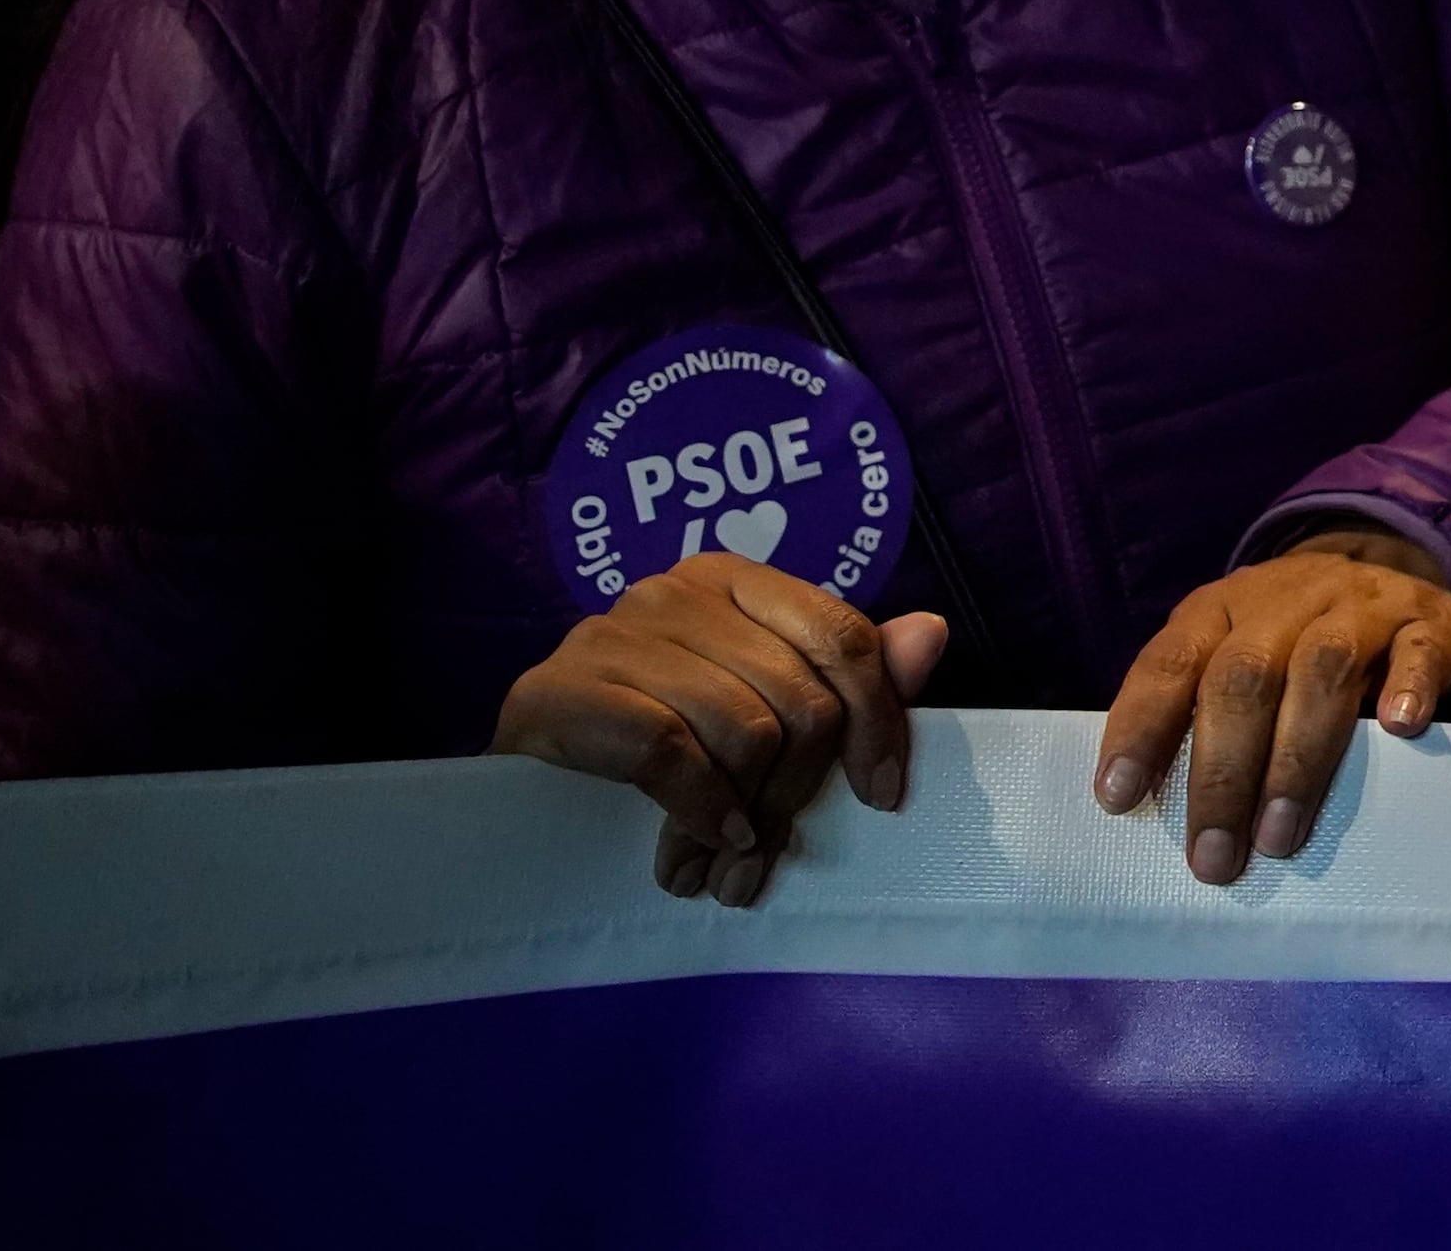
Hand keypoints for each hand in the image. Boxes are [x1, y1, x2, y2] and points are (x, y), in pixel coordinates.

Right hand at [489, 550, 950, 906]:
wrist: (518, 783)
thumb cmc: (652, 742)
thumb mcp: (755, 707)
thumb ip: (844, 672)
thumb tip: (932, 633)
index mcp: (734, 579)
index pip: (842, 637)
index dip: (878, 720)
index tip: (882, 796)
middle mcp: (674, 590)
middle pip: (798, 696)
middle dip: (797, 793)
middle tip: (770, 855)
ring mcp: (610, 633)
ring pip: (742, 730)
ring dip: (744, 820)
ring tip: (726, 869)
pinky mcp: (556, 689)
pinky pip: (669, 753)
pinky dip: (698, 812)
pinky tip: (694, 850)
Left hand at [1094, 527, 1450, 884]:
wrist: (1392, 570)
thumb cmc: (1293, 643)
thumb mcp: (1232, 656)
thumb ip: (1197, 713)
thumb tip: (1147, 811)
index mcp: (1221, 610)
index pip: (1170, 662)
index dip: (1141, 728)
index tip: (1119, 798)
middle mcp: (1285, 599)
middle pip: (1244, 676)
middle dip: (1224, 774)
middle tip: (1215, 857)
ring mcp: (1360, 605)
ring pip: (1323, 667)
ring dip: (1298, 759)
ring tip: (1280, 835)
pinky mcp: (1428, 620)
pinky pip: (1419, 649)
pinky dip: (1408, 688)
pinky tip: (1399, 731)